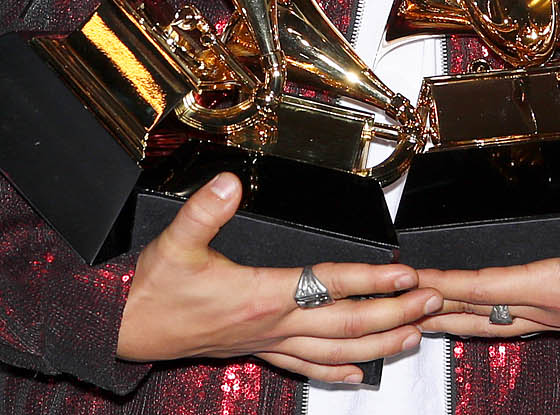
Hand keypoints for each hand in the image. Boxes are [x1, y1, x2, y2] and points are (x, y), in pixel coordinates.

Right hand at [117, 172, 441, 383]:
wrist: (129, 329)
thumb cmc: (154, 288)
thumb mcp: (175, 242)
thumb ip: (205, 211)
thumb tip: (230, 182)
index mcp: (260, 295)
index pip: (327, 285)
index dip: (368, 279)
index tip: (404, 273)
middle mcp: (272, 324)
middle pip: (346, 324)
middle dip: (393, 314)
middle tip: (430, 302)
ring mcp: (267, 342)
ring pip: (335, 351)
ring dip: (378, 345)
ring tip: (415, 336)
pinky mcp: (257, 350)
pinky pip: (306, 366)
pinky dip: (338, 372)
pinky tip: (360, 375)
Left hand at [416, 176, 559, 340]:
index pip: (491, 287)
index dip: (450, 281)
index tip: (417, 278)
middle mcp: (552, 308)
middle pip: (479, 310)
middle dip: (435, 305)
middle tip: (394, 300)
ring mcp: (556, 318)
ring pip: (491, 322)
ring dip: (452, 317)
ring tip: (415, 314)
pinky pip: (510, 323)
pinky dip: (481, 320)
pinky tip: (469, 319)